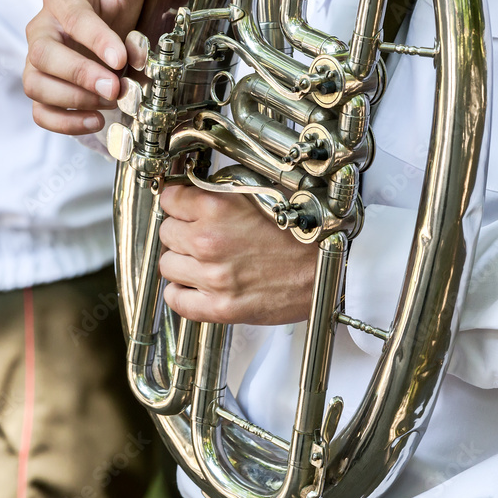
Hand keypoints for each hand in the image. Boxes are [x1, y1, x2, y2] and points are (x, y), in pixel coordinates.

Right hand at [23, 0, 171, 134]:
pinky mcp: (44, 89)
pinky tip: (95, 120)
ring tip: (108, 104)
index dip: (94, 39)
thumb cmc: (118, 1)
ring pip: (35, 85)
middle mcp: (42, 30)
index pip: (71, 17)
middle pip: (43, 55)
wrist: (111, 22)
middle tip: (114, 87)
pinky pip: (39, 111)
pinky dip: (63, 122)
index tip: (122, 58)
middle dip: (79, 74)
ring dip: (71, 99)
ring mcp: (39, 62)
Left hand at [158, 185, 319, 325]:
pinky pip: (177, 300)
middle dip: (180, 231)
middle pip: (166, 232)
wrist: (331, 265)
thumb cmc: (305, 230)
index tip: (183, 207)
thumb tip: (197, 189)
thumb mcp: (263, 191)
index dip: (178, 202)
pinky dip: (181, 293)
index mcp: (218, 208)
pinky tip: (196, 285)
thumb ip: (224, 191)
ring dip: (181, 261)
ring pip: (167, 265)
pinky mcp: (220, 307)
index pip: (170, 200)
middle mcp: (209, 242)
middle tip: (199, 234)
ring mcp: (213, 277)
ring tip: (202, 260)